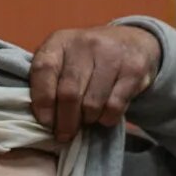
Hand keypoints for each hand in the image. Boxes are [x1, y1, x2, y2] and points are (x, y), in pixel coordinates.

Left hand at [30, 25, 163, 142]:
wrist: (134, 41)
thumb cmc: (90, 57)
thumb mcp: (65, 57)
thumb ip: (49, 79)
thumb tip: (42, 118)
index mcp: (61, 40)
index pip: (43, 70)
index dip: (41, 100)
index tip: (45, 122)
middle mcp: (85, 44)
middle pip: (69, 93)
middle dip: (65, 121)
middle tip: (64, 135)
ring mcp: (112, 55)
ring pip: (92, 103)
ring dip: (87, 120)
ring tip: (86, 120)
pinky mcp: (134, 70)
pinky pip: (115, 106)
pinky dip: (107, 119)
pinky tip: (104, 116)